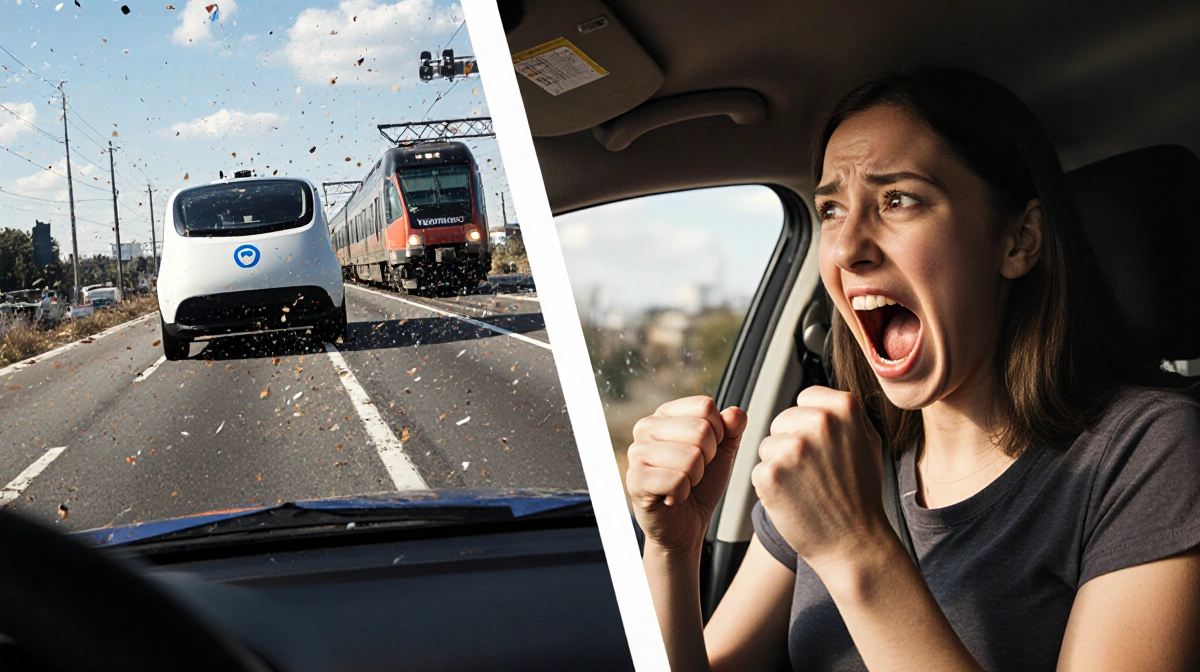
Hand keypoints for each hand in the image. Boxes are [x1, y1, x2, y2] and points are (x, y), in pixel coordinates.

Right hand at [626, 396, 747, 555]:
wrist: (685, 523)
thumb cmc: (700, 485)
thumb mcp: (722, 453)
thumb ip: (731, 429)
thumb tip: (735, 413)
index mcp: (666, 414)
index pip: (705, 407)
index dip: (718, 433)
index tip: (708, 451)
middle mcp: (646, 427)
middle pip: (701, 430)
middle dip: (708, 458)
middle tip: (693, 471)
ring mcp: (636, 452)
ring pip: (690, 457)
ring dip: (695, 478)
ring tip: (682, 484)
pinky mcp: (634, 480)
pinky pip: (676, 481)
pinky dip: (681, 494)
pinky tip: (670, 496)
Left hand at [751, 387, 888, 565]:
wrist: (854, 543)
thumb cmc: (860, 495)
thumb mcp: (868, 441)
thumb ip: (844, 413)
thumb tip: (819, 397)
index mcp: (844, 407)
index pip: (804, 400)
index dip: (809, 426)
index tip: (824, 449)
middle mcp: (819, 422)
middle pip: (781, 421)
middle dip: (792, 444)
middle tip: (816, 473)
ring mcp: (793, 448)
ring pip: (768, 446)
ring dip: (780, 465)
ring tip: (807, 487)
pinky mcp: (770, 473)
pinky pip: (759, 469)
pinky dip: (770, 486)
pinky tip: (794, 499)